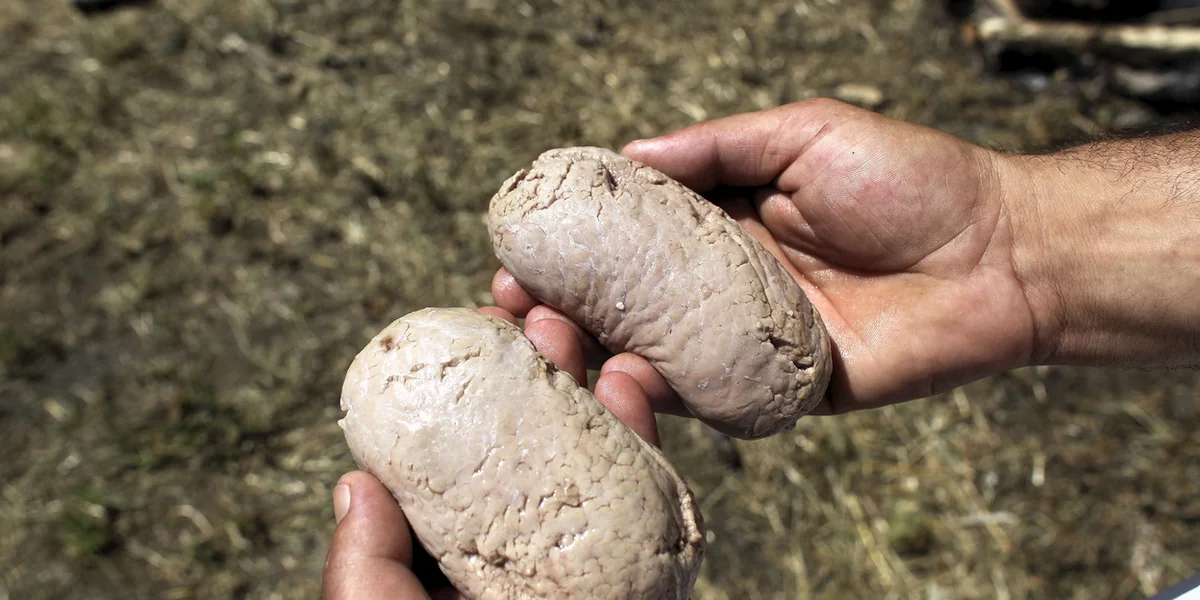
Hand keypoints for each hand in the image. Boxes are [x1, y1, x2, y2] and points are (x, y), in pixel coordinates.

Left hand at [322, 308, 660, 598]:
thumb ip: (363, 568)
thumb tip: (354, 485)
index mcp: (462, 572)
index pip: (458, 474)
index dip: (461, 403)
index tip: (462, 340)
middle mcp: (529, 560)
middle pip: (527, 450)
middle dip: (527, 372)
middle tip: (521, 316)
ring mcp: (592, 563)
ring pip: (590, 459)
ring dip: (582, 384)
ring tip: (564, 326)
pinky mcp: (650, 570)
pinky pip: (654, 498)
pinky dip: (642, 433)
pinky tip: (630, 379)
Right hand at [493, 98, 1035, 413]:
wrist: (1000, 254)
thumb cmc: (910, 180)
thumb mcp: (804, 133)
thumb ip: (716, 147)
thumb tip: (625, 153)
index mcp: (725, 223)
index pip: (629, 239)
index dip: (572, 245)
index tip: (518, 246)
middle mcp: (725, 285)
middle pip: (628, 302)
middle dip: (562, 308)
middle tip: (511, 307)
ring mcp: (748, 342)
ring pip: (654, 355)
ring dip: (593, 353)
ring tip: (546, 342)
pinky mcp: (780, 391)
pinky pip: (711, 399)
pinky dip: (661, 395)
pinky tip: (617, 380)